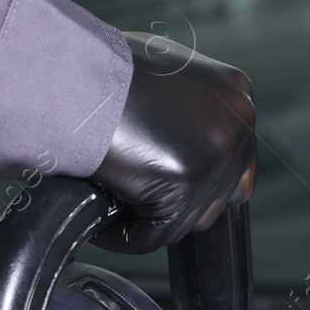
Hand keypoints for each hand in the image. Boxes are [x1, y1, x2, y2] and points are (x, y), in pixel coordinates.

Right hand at [89, 32, 257, 253]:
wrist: (75, 79)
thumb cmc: (102, 72)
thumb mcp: (167, 77)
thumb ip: (190, 111)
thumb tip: (181, 145)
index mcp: (234, 97)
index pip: (234, 164)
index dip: (195, 181)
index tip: (162, 184)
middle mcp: (234, 126)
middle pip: (213, 198)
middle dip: (171, 203)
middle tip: (132, 193)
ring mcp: (213, 158)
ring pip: (184, 222)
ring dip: (146, 220)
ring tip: (112, 203)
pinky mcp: (184, 187)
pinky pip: (153, 236)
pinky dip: (123, 236)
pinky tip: (101, 220)